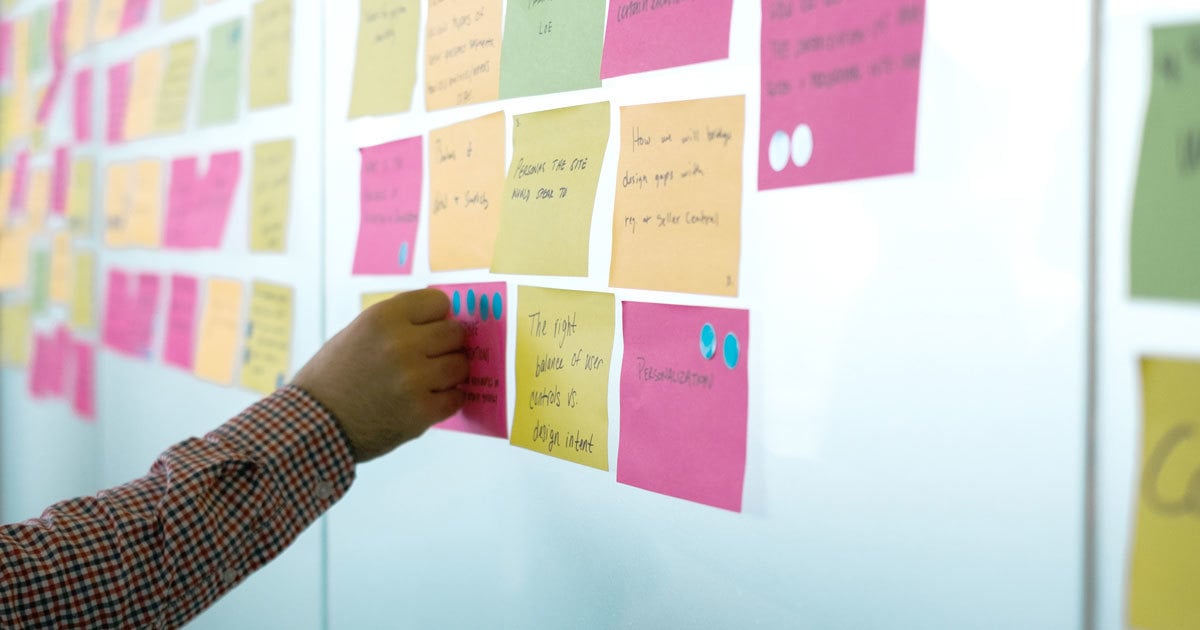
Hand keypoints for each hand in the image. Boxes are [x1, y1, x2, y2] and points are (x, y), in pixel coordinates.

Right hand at [292, 289, 467, 462]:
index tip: (427, 329)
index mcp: (383, 318)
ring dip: (450, 373)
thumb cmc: (334, 375)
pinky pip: (456, 397)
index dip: (435, 316)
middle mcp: (401, 344)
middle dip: (446, 345)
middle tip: (431, 357)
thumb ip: (397, 324)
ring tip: (429, 380)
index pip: (438, 302)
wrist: (312, 424)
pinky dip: (447, 400)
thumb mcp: (358, 332)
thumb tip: (442, 321)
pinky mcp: (421, 412)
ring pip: (460, 365)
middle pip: (455, 333)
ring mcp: (414, 379)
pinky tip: (428, 400)